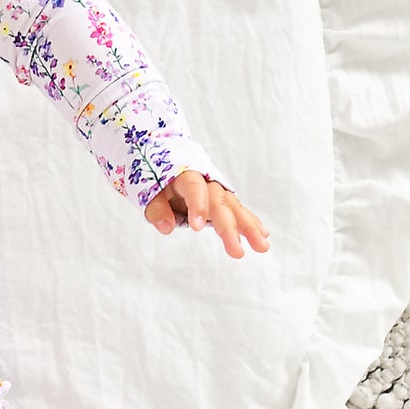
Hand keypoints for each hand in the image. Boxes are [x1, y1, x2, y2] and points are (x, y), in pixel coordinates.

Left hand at [143, 170, 269, 257]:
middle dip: (229, 227)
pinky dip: (249, 222)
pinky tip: (262, 235)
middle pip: (220, 202)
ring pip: (234, 207)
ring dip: (249, 226)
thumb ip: (156, 208)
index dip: (197, 205)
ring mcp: (216, 190)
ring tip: (262, 245)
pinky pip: (237, 210)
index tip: (196, 227)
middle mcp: (206, 181)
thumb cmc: (156, 176)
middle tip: (237, 251)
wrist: (166, 157)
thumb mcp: (146, 190)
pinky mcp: (222, 199)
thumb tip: (166, 227)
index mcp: (185, 175)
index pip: (194, 188)